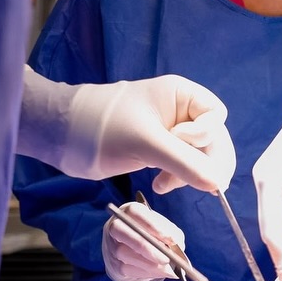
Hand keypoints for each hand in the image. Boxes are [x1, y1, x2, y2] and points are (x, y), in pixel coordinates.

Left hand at [19, 67, 235, 192]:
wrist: (63, 136)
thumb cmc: (103, 127)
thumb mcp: (146, 143)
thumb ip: (184, 162)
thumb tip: (218, 184)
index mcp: (180, 94)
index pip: (216, 115)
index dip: (205, 134)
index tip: (180, 143)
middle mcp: (180, 111)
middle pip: (213, 138)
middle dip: (203, 161)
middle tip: (198, 185)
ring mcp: (169, 132)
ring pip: (199, 156)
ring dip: (189, 174)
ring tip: (165, 185)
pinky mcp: (158, 150)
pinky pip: (182, 165)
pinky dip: (177, 177)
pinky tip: (160, 186)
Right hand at [102, 202, 186, 280]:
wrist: (136, 252)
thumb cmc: (153, 235)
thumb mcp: (164, 228)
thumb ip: (171, 232)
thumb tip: (176, 244)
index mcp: (129, 211)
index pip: (135, 212)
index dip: (152, 225)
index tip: (170, 239)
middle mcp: (116, 226)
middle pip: (125, 233)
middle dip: (148, 248)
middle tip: (167, 259)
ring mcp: (112, 246)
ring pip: (126, 254)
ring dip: (150, 264)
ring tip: (168, 269)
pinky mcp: (114, 264)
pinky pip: (128, 269)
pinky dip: (147, 272)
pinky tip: (160, 272)